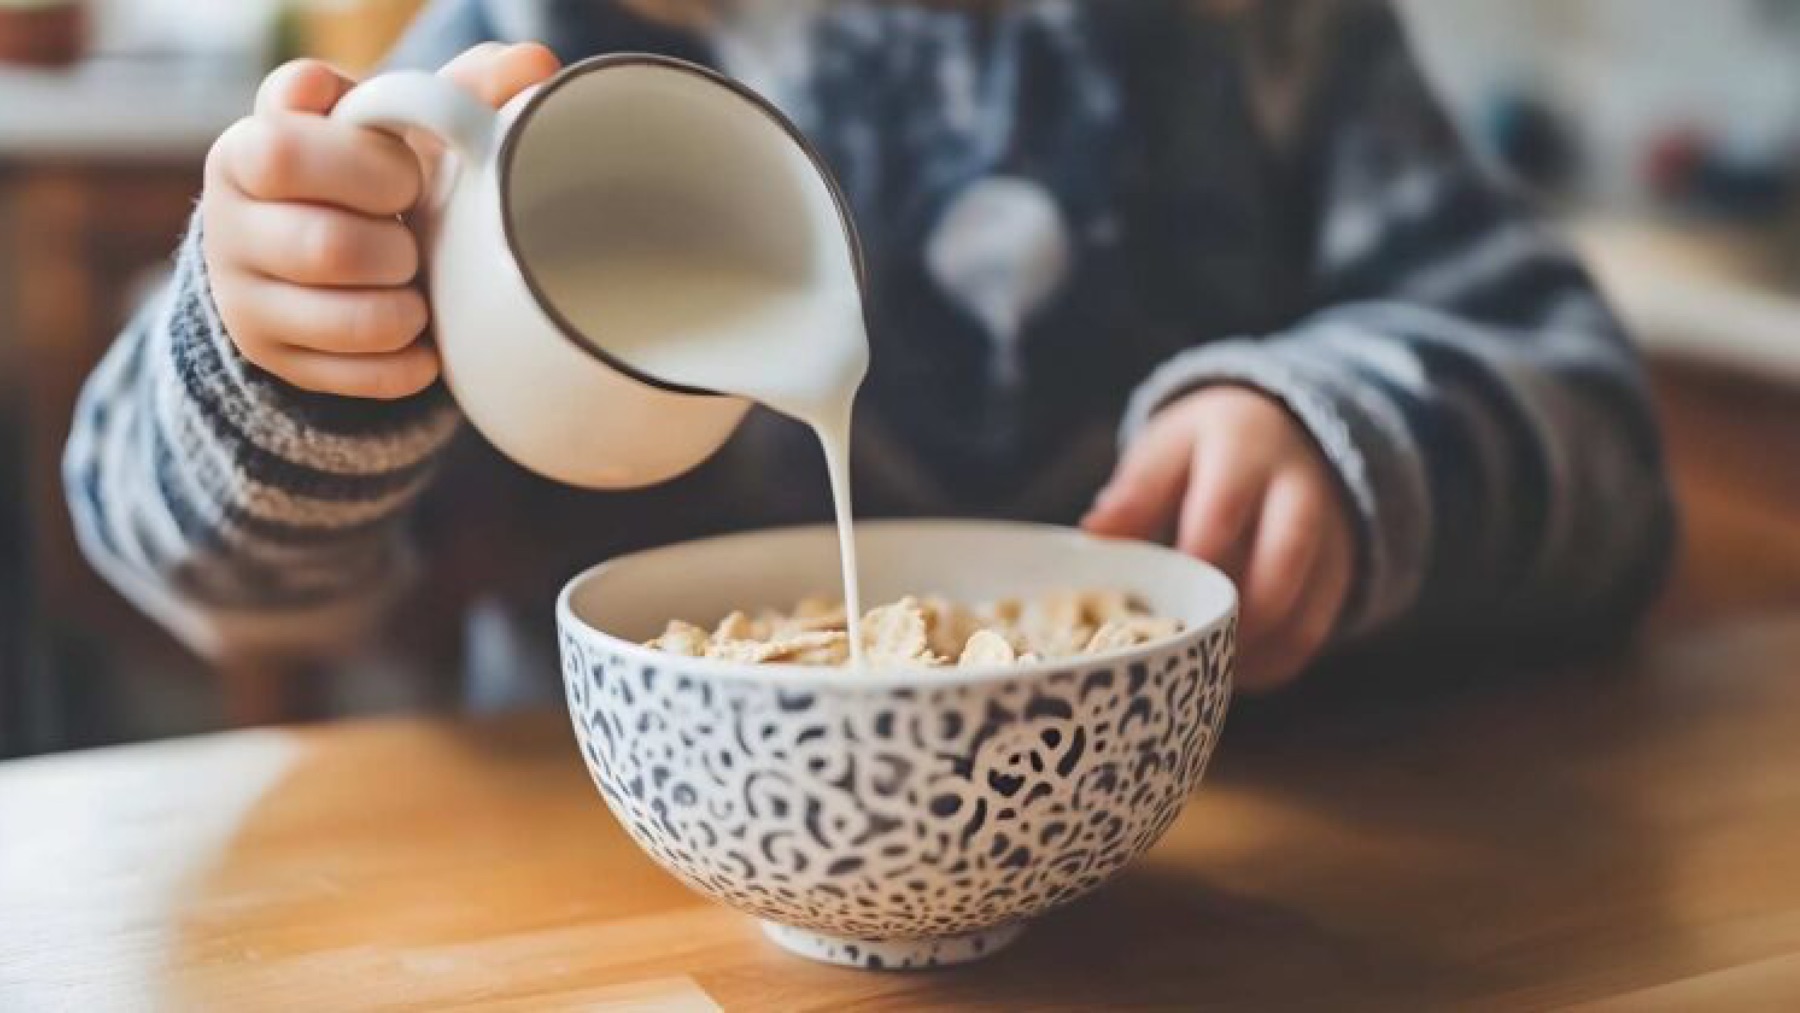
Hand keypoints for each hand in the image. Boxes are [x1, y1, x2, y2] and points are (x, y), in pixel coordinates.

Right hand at [201, 43, 560, 398]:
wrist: (313, 254)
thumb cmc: (369, 173)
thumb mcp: (401, 127)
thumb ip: (459, 90)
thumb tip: (536, 65)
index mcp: (254, 146)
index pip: (287, 148)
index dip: (368, 166)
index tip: (405, 171)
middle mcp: (230, 221)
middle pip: (325, 247)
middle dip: (396, 248)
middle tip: (413, 236)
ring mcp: (244, 297)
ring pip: (343, 320)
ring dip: (405, 309)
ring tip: (417, 290)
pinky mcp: (274, 359)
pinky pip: (358, 378)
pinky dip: (409, 363)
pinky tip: (422, 341)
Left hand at [1083, 387, 1354, 692]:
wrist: (1285, 433)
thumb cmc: (1207, 452)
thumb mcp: (1168, 451)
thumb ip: (1136, 492)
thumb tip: (1094, 536)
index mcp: (1244, 450)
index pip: (1220, 513)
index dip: (1187, 566)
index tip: (1151, 605)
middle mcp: (1299, 490)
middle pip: (1280, 564)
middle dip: (1227, 615)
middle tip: (1181, 647)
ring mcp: (1330, 536)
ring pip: (1302, 611)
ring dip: (1251, 650)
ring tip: (1202, 668)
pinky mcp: (1340, 574)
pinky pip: (1312, 633)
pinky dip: (1270, 662)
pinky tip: (1229, 672)